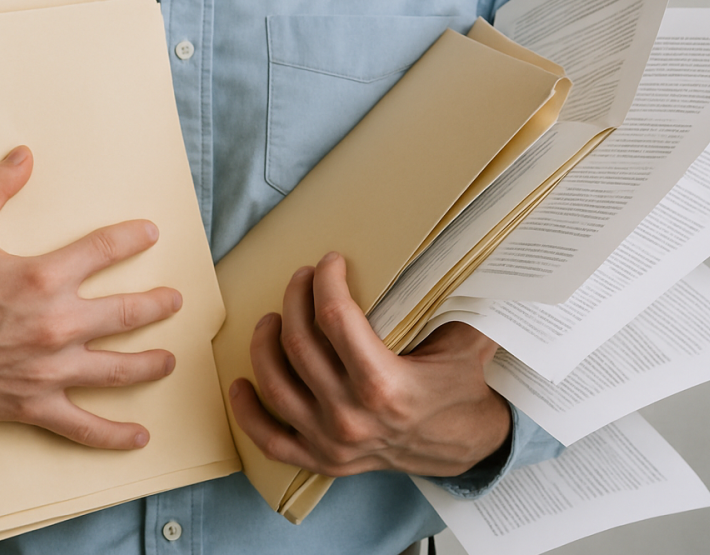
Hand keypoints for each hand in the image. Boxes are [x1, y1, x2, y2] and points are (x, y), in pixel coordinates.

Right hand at [0, 146, 180, 449]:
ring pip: (119, 370)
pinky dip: (115, 436)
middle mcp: (57, 324)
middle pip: (128, 313)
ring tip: (170, 359)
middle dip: (158, 305)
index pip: (105, 251)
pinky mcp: (35, 404)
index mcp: (43, 278)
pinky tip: (139, 437)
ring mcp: (50, 370)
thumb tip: (24, 154)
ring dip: (151, 363)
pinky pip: (84, 427)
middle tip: (175, 301)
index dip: (132, 239)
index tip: (150, 234)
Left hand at [229, 252, 509, 476]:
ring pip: (275, 385)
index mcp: (385, 385)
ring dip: (265, 344)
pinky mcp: (323, 460)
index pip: (335, 319)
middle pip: (299, 344)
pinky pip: (270, 440)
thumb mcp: (467, 339)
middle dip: (296, 299)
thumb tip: (448, 250)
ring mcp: (333, 442)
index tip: (330, 263)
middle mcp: (351, 417)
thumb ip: (453, 299)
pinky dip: (248, 412)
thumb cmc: (463, 388)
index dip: (326, 281)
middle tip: (302, 279)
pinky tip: (240, 384)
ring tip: (272, 319)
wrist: (469, 448)